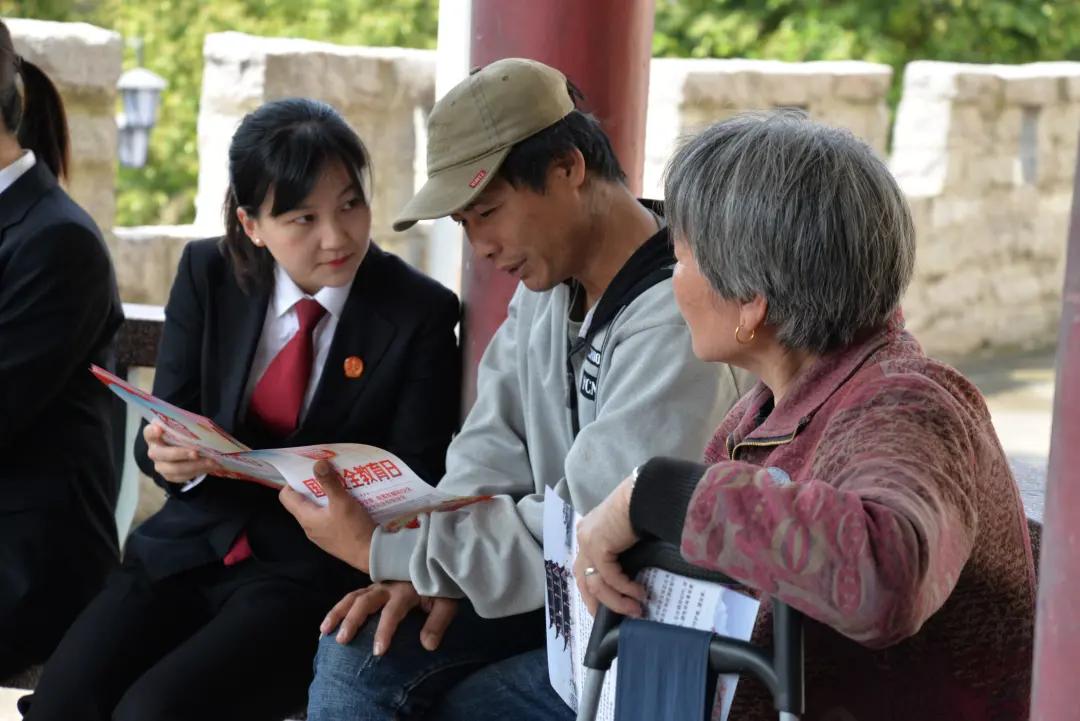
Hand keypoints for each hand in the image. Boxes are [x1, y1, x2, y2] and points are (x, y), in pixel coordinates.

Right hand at [144, 422, 216, 483]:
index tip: (159, 429)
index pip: (149, 432)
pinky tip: (210, 467)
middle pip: (162, 454)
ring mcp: (160, 465)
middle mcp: (154, 451)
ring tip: (211, 462)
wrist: (181, 449)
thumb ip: (185, 428)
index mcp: (154, 436)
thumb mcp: (181, 429)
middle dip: (181, 453)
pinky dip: (198, 472)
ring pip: (175, 468)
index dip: (152, 432)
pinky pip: (183, 477)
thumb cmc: (181, 435)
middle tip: (196, 453)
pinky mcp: (169, 476)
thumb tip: (204, 431)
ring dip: (195, 466)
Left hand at [279, 460, 376, 571]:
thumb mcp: (342, 502)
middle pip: (303, 502)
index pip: (286, 497)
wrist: (370, 555)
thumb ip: (329, 482)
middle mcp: (309, 527)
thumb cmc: (353, 529)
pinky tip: (347, 503)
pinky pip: (327, 519)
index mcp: (306, 518)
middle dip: (313, 486)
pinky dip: (333, 508)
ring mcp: (321, 535)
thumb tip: (317, 463)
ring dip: (325, 497)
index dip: (292, 482)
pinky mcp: (332, 538)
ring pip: (316, 511)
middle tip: (326, 474)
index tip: (306, 471)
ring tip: (339, 486)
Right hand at [321, 582, 458, 655]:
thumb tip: (428, 645)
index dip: (384, 631)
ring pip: (353, 597)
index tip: (378, 652)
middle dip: (353, 621)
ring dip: (338, 613)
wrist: (434, 565)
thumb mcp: (446, 603)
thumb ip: (438, 622)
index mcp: (405, 591)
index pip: (392, 612)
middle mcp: (387, 587)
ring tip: (325, 632)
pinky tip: (326, 627)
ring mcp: (376, 586)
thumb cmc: (439, 588)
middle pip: (365, 601)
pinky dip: (336, 610)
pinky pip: (350, 597)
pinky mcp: (370, 588)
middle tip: (343, 640)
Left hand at [574, 475, 645, 617]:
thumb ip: (619, 554)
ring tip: (637, 610)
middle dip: (597, 603)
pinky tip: (639, 594)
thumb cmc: (641, 511)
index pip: (583, 569)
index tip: (604, 609)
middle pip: (583, 580)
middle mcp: (583, 538)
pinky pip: (610, 577)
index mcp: (588, 534)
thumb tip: (629, 580)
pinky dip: (624, 589)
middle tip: (614, 619)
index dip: (592, 592)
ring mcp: (587, 542)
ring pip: (596, 584)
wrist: (645, 494)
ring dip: (617, 601)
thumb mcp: (624, 537)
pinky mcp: (598, 546)